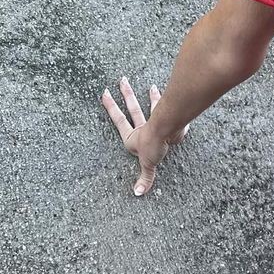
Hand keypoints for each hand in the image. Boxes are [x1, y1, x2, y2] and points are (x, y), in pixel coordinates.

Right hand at [99, 75, 189, 196]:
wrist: (168, 131)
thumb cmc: (154, 145)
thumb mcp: (148, 164)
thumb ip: (145, 178)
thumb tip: (138, 193)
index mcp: (132, 137)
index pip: (118, 120)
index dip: (111, 107)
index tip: (105, 93)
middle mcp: (142, 127)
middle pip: (132, 108)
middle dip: (126, 94)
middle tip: (121, 80)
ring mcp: (155, 121)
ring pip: (150, 106)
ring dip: (149, 96)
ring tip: (150, 86)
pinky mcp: (168, 120)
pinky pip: (167, 108)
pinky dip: (167, 102)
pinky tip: (167, 93)